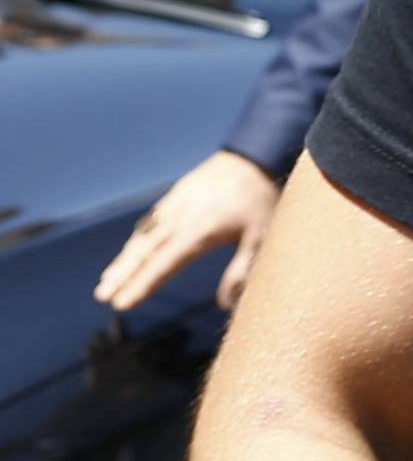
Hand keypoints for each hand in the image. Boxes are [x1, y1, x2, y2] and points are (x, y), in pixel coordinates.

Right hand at [96, 150, 281, 311]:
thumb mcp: (261, 236)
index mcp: (200, 230)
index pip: (165, 264)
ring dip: (123, 260)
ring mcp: (174, 205)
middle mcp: (180, 217)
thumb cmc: (260, 198)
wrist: (253, 155)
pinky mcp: (174, 196)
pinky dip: (136, 240)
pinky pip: (149, 222)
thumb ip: (242, 271)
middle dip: (123, 276)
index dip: (143, 285)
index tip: (122, 303)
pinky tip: (127, 255)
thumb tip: (227, 305)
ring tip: (106, 283)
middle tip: (102, 297)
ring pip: (143, 236)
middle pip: (146, 252)